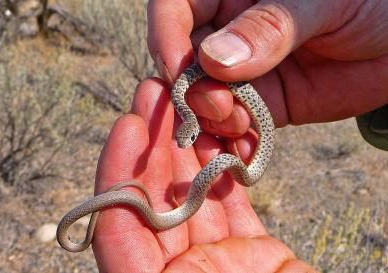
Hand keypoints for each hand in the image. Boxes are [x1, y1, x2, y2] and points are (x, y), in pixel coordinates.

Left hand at [91, 79, 316, 271]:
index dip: (118, 175)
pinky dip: (223, 170)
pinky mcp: (250, 252)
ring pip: (192, 196)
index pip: (119, 229)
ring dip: (184, 149)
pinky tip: (217, 137)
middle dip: (150, 146)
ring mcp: (215, 261)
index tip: (129, 126)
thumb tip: (129, 239)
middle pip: (153, 203)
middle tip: (154, 96)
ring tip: (183, 104)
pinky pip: (229, 204)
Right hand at [148, 0, 387, 138]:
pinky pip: (234, 126)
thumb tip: (215, 61)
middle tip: (218, 107)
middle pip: (182, 62)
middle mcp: (227, 33)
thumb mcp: (322, 3)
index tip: (175, 68)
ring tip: (237, 127)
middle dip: (191, 90)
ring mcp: (242, 73)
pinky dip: (232, 141)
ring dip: (210, 121)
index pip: (175, 9)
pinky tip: (244, 150)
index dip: (166, 37)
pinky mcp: (261, 105)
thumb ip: (269, 27)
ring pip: (204, 99)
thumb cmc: (369, 2)